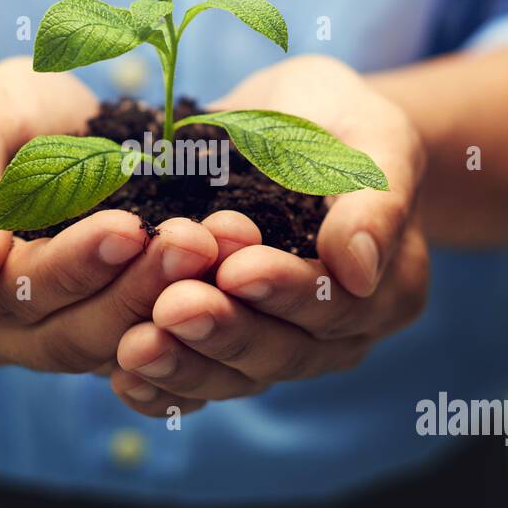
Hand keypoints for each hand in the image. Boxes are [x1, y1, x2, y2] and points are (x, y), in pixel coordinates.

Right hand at [0, 57, 224, 381]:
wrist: (31, 132)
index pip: (13, 290)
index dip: (72, 265)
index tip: (131, 227)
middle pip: (65, 335)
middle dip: (134, 291)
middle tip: (195, 244)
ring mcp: (48, 342)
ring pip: (112, 350)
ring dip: (168, 307)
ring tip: (219, 256)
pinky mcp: (104, 340)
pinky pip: (145, 348)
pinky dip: (186, 319)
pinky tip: (229, 283)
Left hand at [109, 55, 429, 412]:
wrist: (286, 122)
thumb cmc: (337, 119)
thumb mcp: (372, 137)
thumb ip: (374, 201)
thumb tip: (359, 269)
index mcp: (387, 290)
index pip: (337, 304)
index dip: (286, 290)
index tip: (237, 268)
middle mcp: (338, 337)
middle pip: (282, 351)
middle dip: (225, 330)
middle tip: (172, 307)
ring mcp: (279, 350)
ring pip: (234, 376)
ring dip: (183, 364)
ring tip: (133, 347)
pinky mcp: (226, 353)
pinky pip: (196, 384)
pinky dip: (159, 387)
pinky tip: (120, 379)